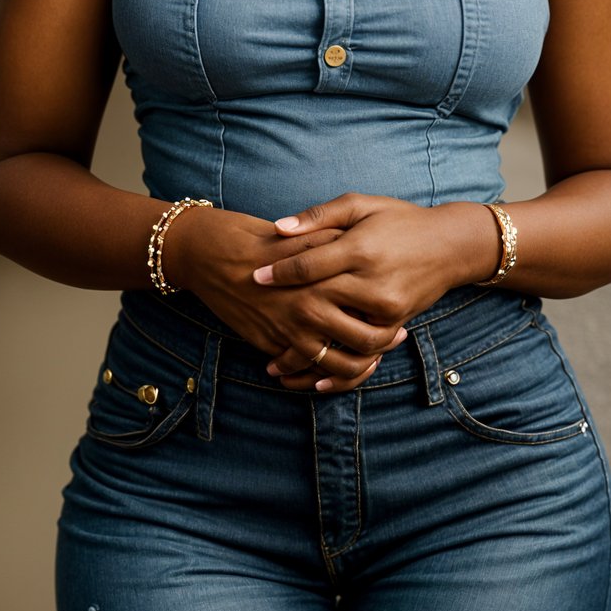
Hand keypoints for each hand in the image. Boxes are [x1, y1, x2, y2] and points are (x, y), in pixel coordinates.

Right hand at [165, 205, 405, 391]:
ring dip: (358, 368)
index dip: (390, 314)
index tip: (398, 312)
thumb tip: (365, 250)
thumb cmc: (260, 238)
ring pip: (340, 365)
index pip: (372, 306)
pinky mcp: (272, 344)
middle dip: (383, 345)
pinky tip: (332, 372)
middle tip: (394, 339)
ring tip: (368, 361)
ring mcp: (292, 330)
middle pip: (365, 340)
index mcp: (325, 277)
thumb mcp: (303, 233)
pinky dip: (323, 377)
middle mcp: (312, 307)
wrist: (211, 256)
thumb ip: (336, 242)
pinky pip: (307, 371)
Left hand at [252, 193, 479, 385]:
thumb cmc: (399, 219)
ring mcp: (386, 308)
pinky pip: (363, 354)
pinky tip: (313, 378)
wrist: (449, 245)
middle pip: (318, 304)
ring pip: (338, 338)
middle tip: (253, 321)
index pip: (310, 264)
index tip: (254, 276)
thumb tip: (278, 228)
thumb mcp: (361, 204)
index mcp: (360, 248)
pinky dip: (338, 370)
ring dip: (305, 355)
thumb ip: (320, 215)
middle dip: (283, 315)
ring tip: (274, 362)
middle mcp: (373, 281)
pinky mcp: (395, 323)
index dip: (279, 271)